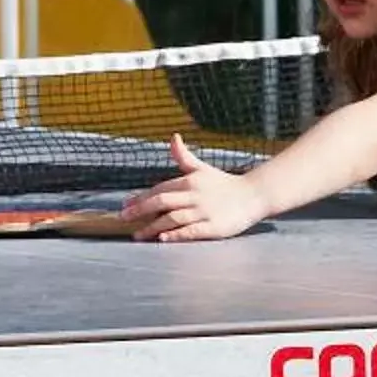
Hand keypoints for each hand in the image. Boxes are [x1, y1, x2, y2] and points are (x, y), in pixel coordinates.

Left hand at [121, 137, 266, 243]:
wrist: (254, 195)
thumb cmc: (224, 184)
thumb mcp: (202, 169)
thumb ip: (184, 157)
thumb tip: (173, 137)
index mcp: (190, 181)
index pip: (160, 189)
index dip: (141, 198)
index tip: (125, 206)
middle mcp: (195, 195)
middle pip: (162, 202)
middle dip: (140, 210)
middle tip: (123, 219)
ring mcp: (204, 211)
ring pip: (173, 218)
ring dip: (153, 227)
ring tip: (138, 234)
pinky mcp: (214, 227)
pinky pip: (191, 231)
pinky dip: (176, 235)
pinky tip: (162, 239)